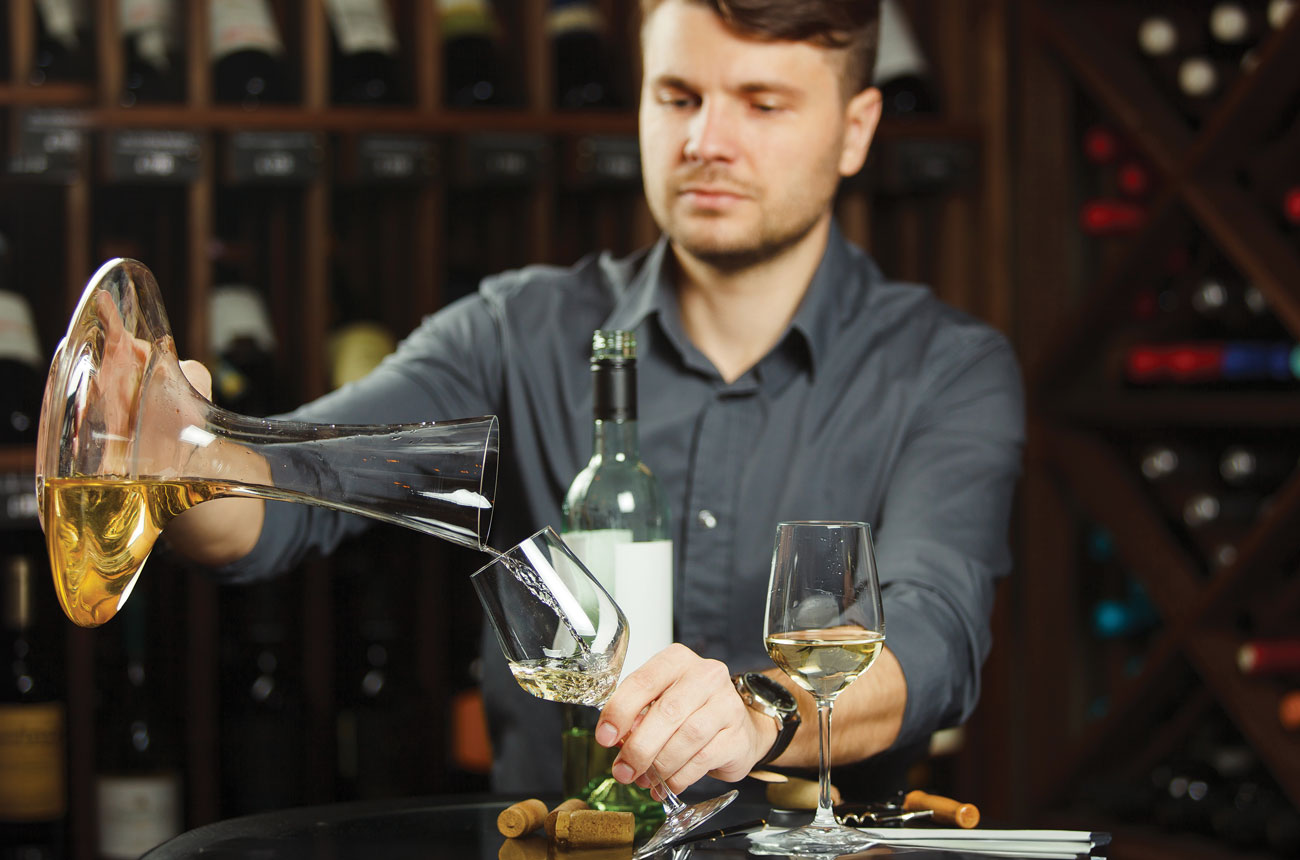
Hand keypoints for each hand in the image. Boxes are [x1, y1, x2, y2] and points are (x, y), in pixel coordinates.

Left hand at [594, 643, 774, 796]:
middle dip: (639, 747)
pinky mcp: (738, 736)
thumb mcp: (661, 701)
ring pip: (687, 738)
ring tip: (646, 779)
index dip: (620, 711)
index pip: (644, 681)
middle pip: (667, 712)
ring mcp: (727, 704)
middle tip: (623, 771)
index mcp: (677, 660)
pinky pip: (703, 760)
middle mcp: (706, 676)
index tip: (605, 738)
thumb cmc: (691, 712)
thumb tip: (617, 742)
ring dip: (660, 765)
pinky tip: (668, 784)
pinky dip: (679, 776)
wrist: (737, 727)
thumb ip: (638, 715)